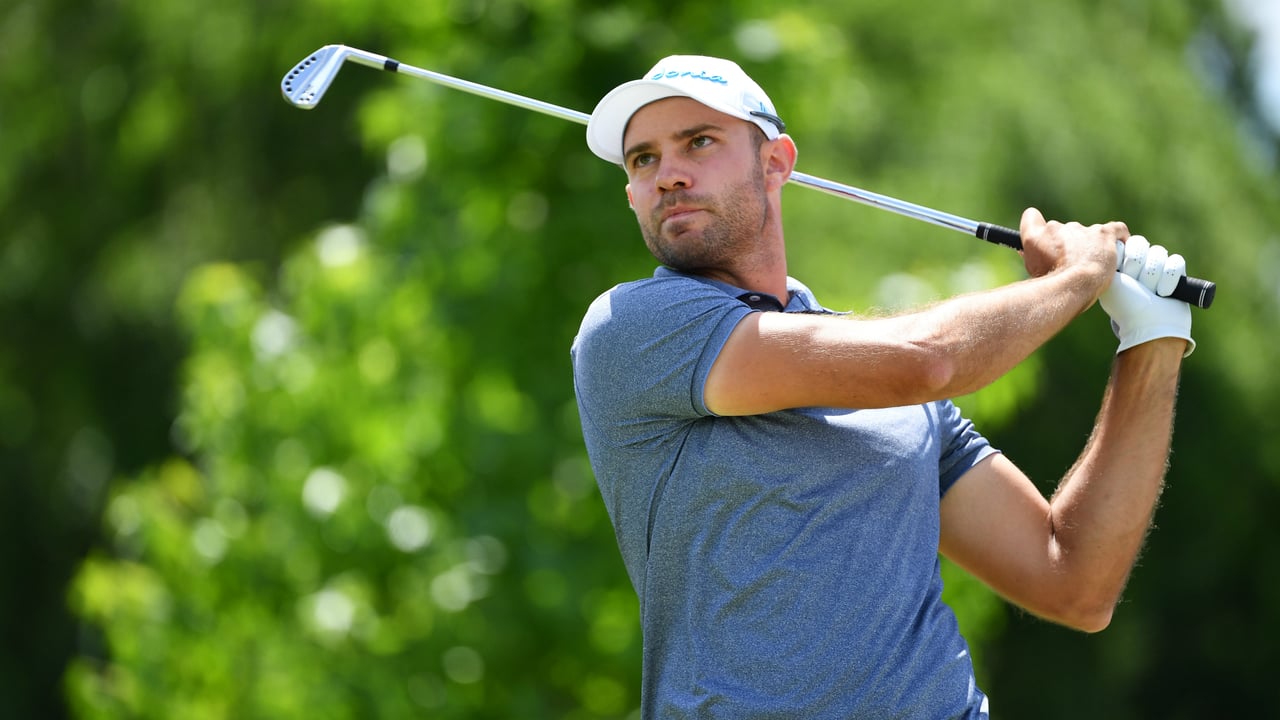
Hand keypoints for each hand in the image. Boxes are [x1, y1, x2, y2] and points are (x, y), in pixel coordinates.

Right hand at [1018, 208, 1119, 295]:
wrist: (1074, 285)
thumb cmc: (1050, 281)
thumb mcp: (1031, 269)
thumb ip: (1029, 254)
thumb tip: (1025, 250)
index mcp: (1037, 233)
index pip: (1032, 218)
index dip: (1038, 230)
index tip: (1044, 242)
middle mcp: (1059, 226)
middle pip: (1064, 231)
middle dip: (1068, 245)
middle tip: (1071, 265)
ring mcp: (1084, 229)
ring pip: (1088, 234)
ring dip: (1090, 246)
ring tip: (1092, 266)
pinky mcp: (1105, 234)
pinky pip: (1116, 229)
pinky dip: (1119, 237)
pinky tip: (1120, 246)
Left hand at [1099, 235, 1194, 356]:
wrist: (1151, 325)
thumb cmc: (1127, 305)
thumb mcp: (1110, 280)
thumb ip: (1108, 257)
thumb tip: (1115, 240)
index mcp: (1119, 264)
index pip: (1127, 242)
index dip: (1128, 258)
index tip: (1124, 275)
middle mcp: (1137, 265)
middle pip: (1143, 244)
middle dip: (1140, 267)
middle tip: (1137, 285)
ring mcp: (1157, 269)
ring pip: (1159, 252)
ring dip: (1154, 276)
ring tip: (1151, 293)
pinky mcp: (1175, 274)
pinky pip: (1176, 261)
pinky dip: (1170, 279)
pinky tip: (1164, 293)